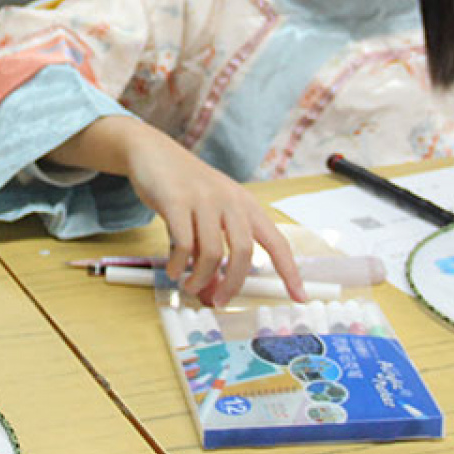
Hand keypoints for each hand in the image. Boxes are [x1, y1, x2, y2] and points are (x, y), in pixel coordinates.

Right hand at [120, 125, 304, 304]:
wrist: (153, 152)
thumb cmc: (185, 187)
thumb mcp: (209, 214)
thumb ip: (214, 250)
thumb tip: (213, 292)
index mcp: (246, 205)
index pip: (277, 242)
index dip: (290, 271)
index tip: (300, 297)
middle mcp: (230, 200)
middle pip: (244, 252)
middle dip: (232, 284)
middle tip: (218, 301)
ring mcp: (203, 199)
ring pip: (212, 252)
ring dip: (200, 278)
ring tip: (189, 286)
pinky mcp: (175, 201)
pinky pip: (182, 244)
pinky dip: (178, 265)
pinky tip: (173, 270)